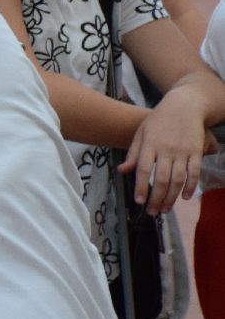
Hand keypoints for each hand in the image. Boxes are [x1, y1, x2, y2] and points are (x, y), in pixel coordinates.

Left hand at [121, 88, 211, 213]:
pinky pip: (194, 172)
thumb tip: (122, 170)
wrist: (184, 106)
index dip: (141, 187)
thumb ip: (133, 153)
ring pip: (178, 179)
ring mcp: (183, 151)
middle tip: (151, 212)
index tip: (138, 201)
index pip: (143, 170)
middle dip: (156, 198)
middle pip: (162, 179)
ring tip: (164, 209)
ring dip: (172, 197)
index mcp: (149, 144)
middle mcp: (166, 149)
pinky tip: (185, 197)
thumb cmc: (158, 120)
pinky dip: (191, 186)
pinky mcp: (196, 151)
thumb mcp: (141, 132)